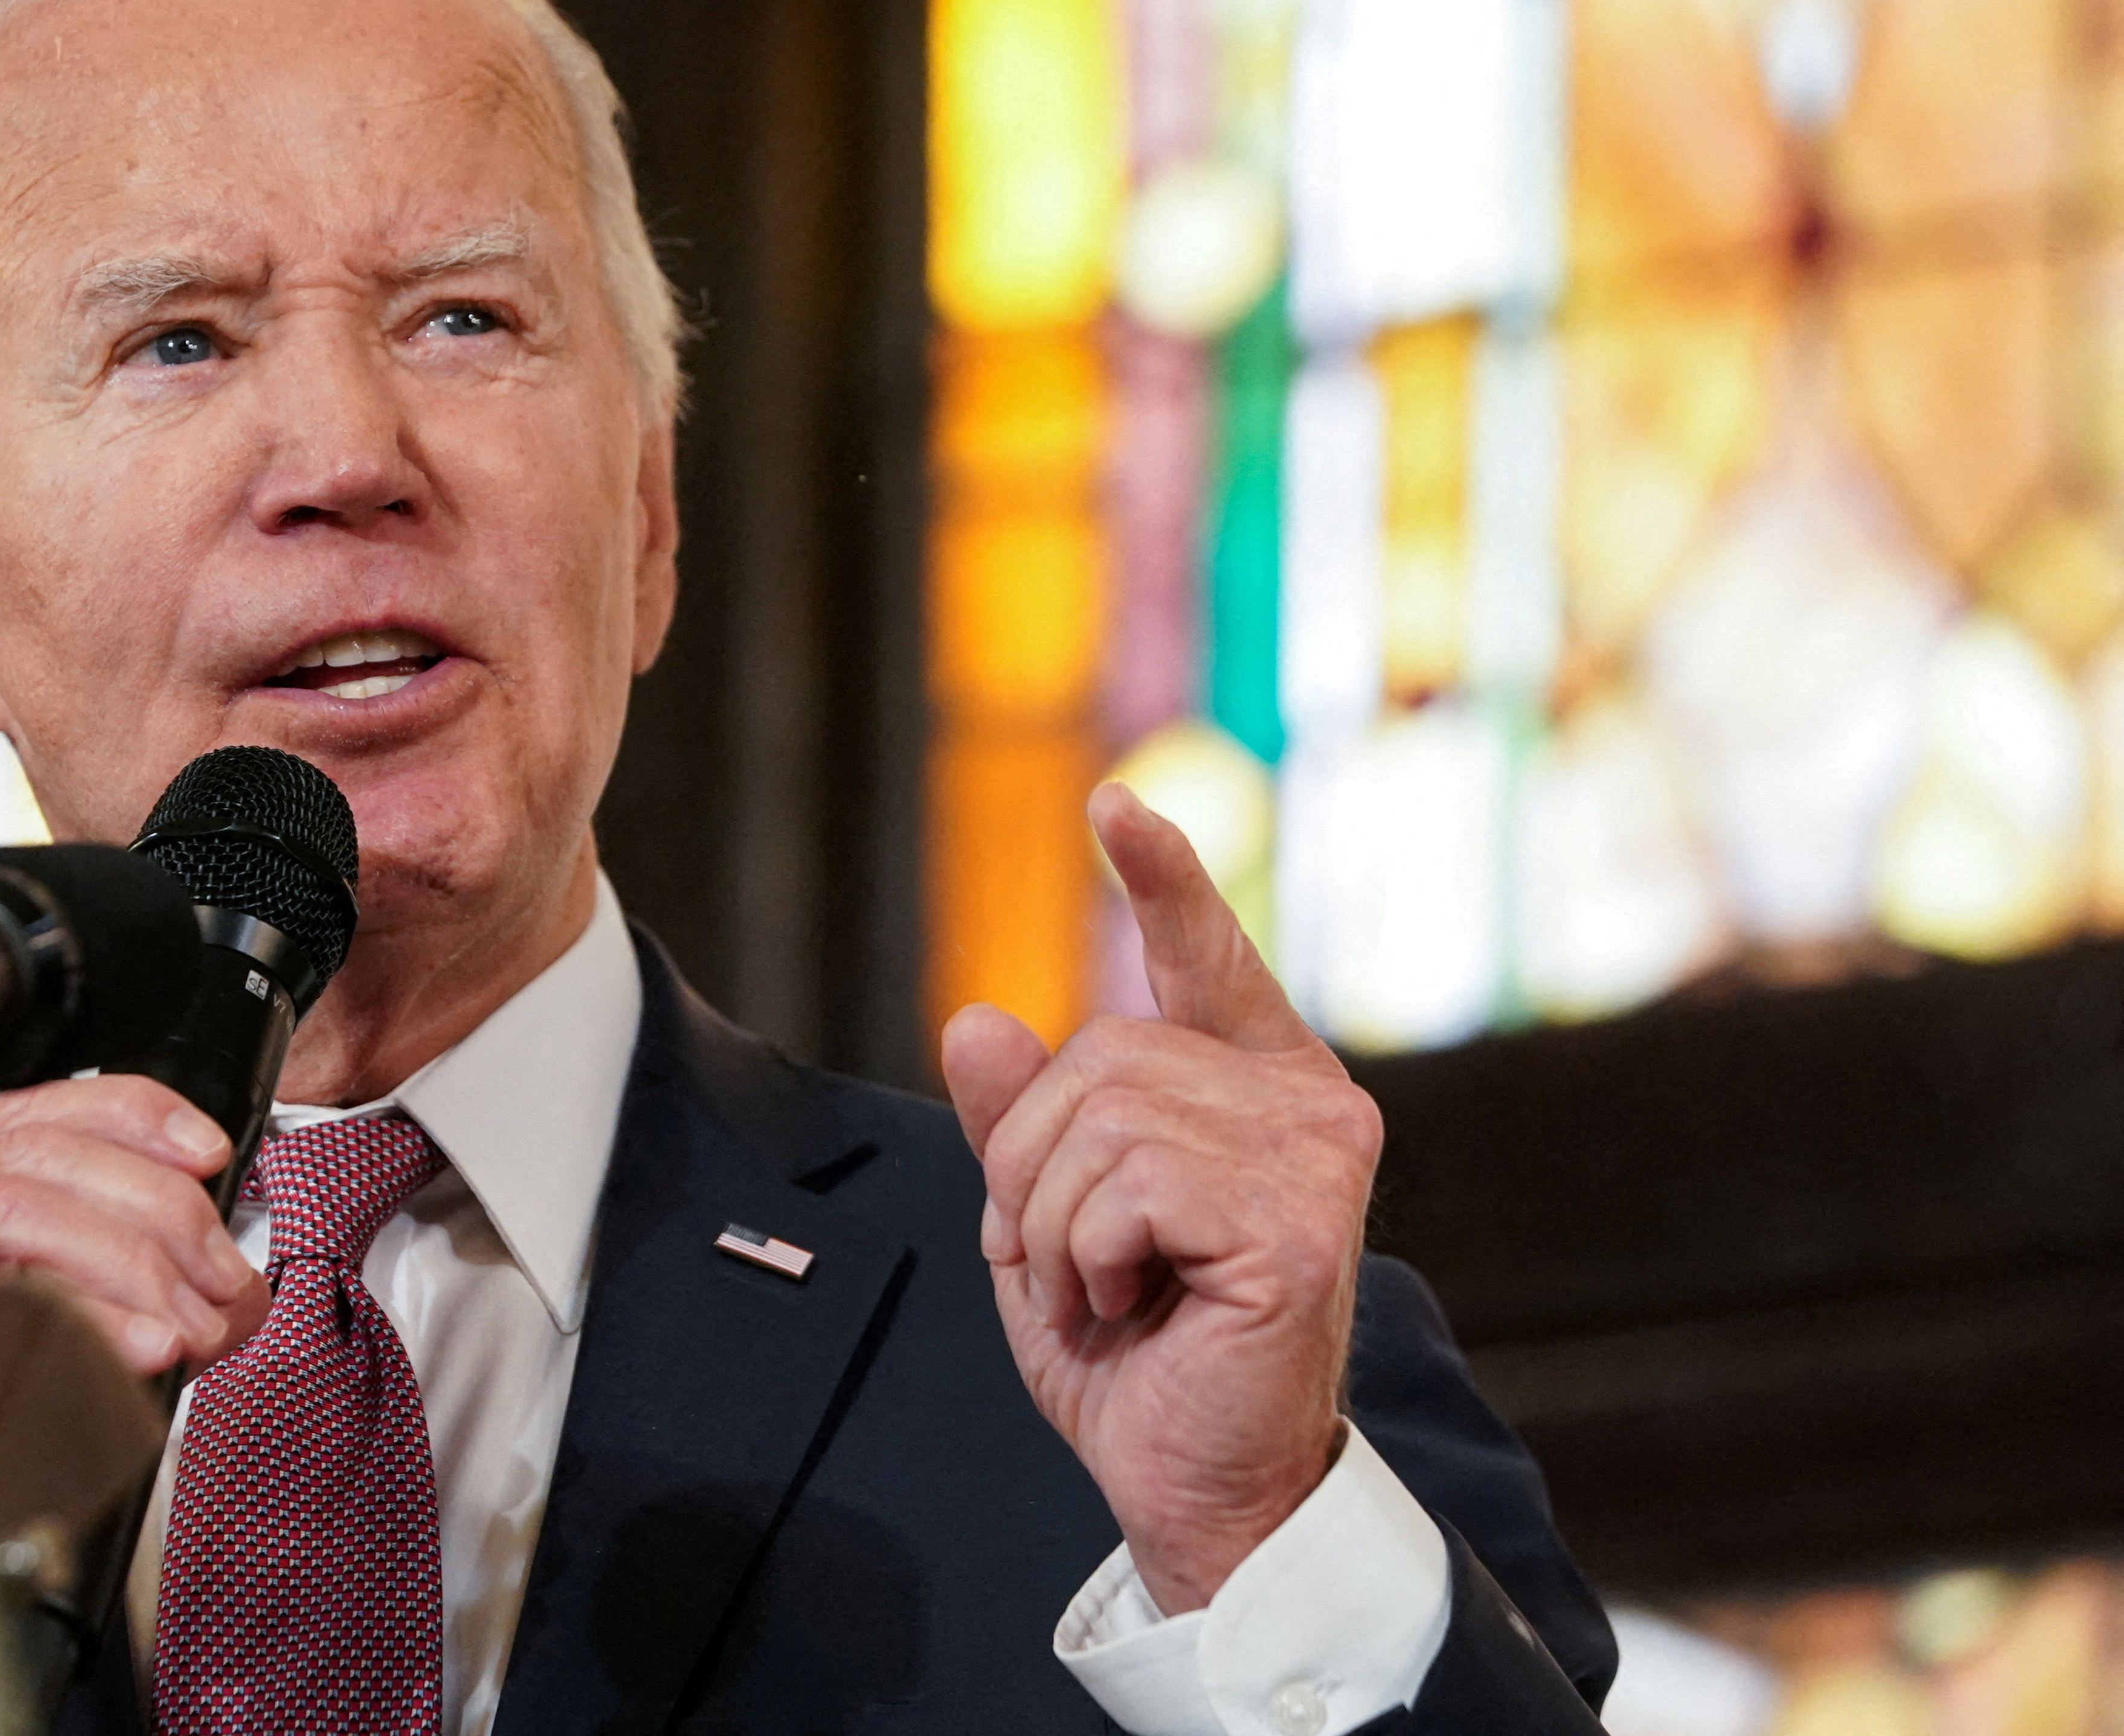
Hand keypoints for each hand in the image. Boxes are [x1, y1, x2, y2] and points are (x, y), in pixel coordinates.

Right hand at [0, 1075, 270, 1377]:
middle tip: (221, 1282)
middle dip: (152, 1208)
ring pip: (6, 1205)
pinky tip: (134, 1345)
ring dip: (126, 1258)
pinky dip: (78, 1315)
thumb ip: (121, 1283)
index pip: (31, 1113)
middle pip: (30, 1155)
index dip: (130, 1114)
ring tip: (190, 1324)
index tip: (207, 1153)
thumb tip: (233, 1286)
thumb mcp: (50, 1326)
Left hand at [943, 781, 1380, 1613]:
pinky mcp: (1294, 1222)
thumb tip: (979, 1020)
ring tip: (1104, 1293)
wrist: (1197, 1487)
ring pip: (1097, 1122)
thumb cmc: (1136, 1359)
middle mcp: (1305, 1105)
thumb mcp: (1047, 1224)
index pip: (1204, 959)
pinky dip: (1083, 1257)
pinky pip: (1121, 1188)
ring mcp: (1312, 1157)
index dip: (1161, 880)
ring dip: (1051, 1226)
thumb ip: (1022, 1125)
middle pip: (1098, 1057)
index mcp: (1257, 1091)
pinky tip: (1132, 1308)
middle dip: (1034, 1169)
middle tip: (1072, 1265)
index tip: (1114, 803)